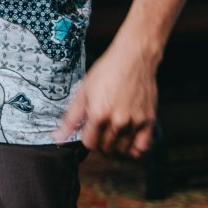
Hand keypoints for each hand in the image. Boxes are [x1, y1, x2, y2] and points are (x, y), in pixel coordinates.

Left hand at [56, 42, 158, 156]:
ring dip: (115, 145)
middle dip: (99, 142)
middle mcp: (118, 121)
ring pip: (122, 149)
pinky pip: (142, 146)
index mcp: (99, 114)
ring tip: (112, 132)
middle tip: (99, 130)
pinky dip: (134, 147)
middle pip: (105, 147)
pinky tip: (128, 139)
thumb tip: (57, 138)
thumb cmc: (107, 72)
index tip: (88, 131)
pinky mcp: (149, 120)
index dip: (86, 139)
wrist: (134, 59)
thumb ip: (71, 118)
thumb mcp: (83, 91)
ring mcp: (135, 122)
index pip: (90, 143)